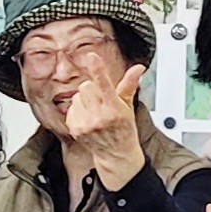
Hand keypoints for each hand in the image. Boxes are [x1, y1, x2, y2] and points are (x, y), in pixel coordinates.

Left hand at [60, 64, 149, 188]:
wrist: (116, 154)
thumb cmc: (123, 129)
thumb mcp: (128, 107)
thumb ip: (129, 85)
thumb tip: (138, 68)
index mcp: (114, 109)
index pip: (104, 84)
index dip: (98, 69)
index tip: (92, 57)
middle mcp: (99, 117)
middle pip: (86, 86)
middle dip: (93, 89)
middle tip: (101, 101)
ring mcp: (86, 124)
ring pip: (77, 96)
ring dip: (84, 100)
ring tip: (95, 111)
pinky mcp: (75, 129)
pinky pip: (71, 108)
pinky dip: (78, 110)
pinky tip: (88, 119)